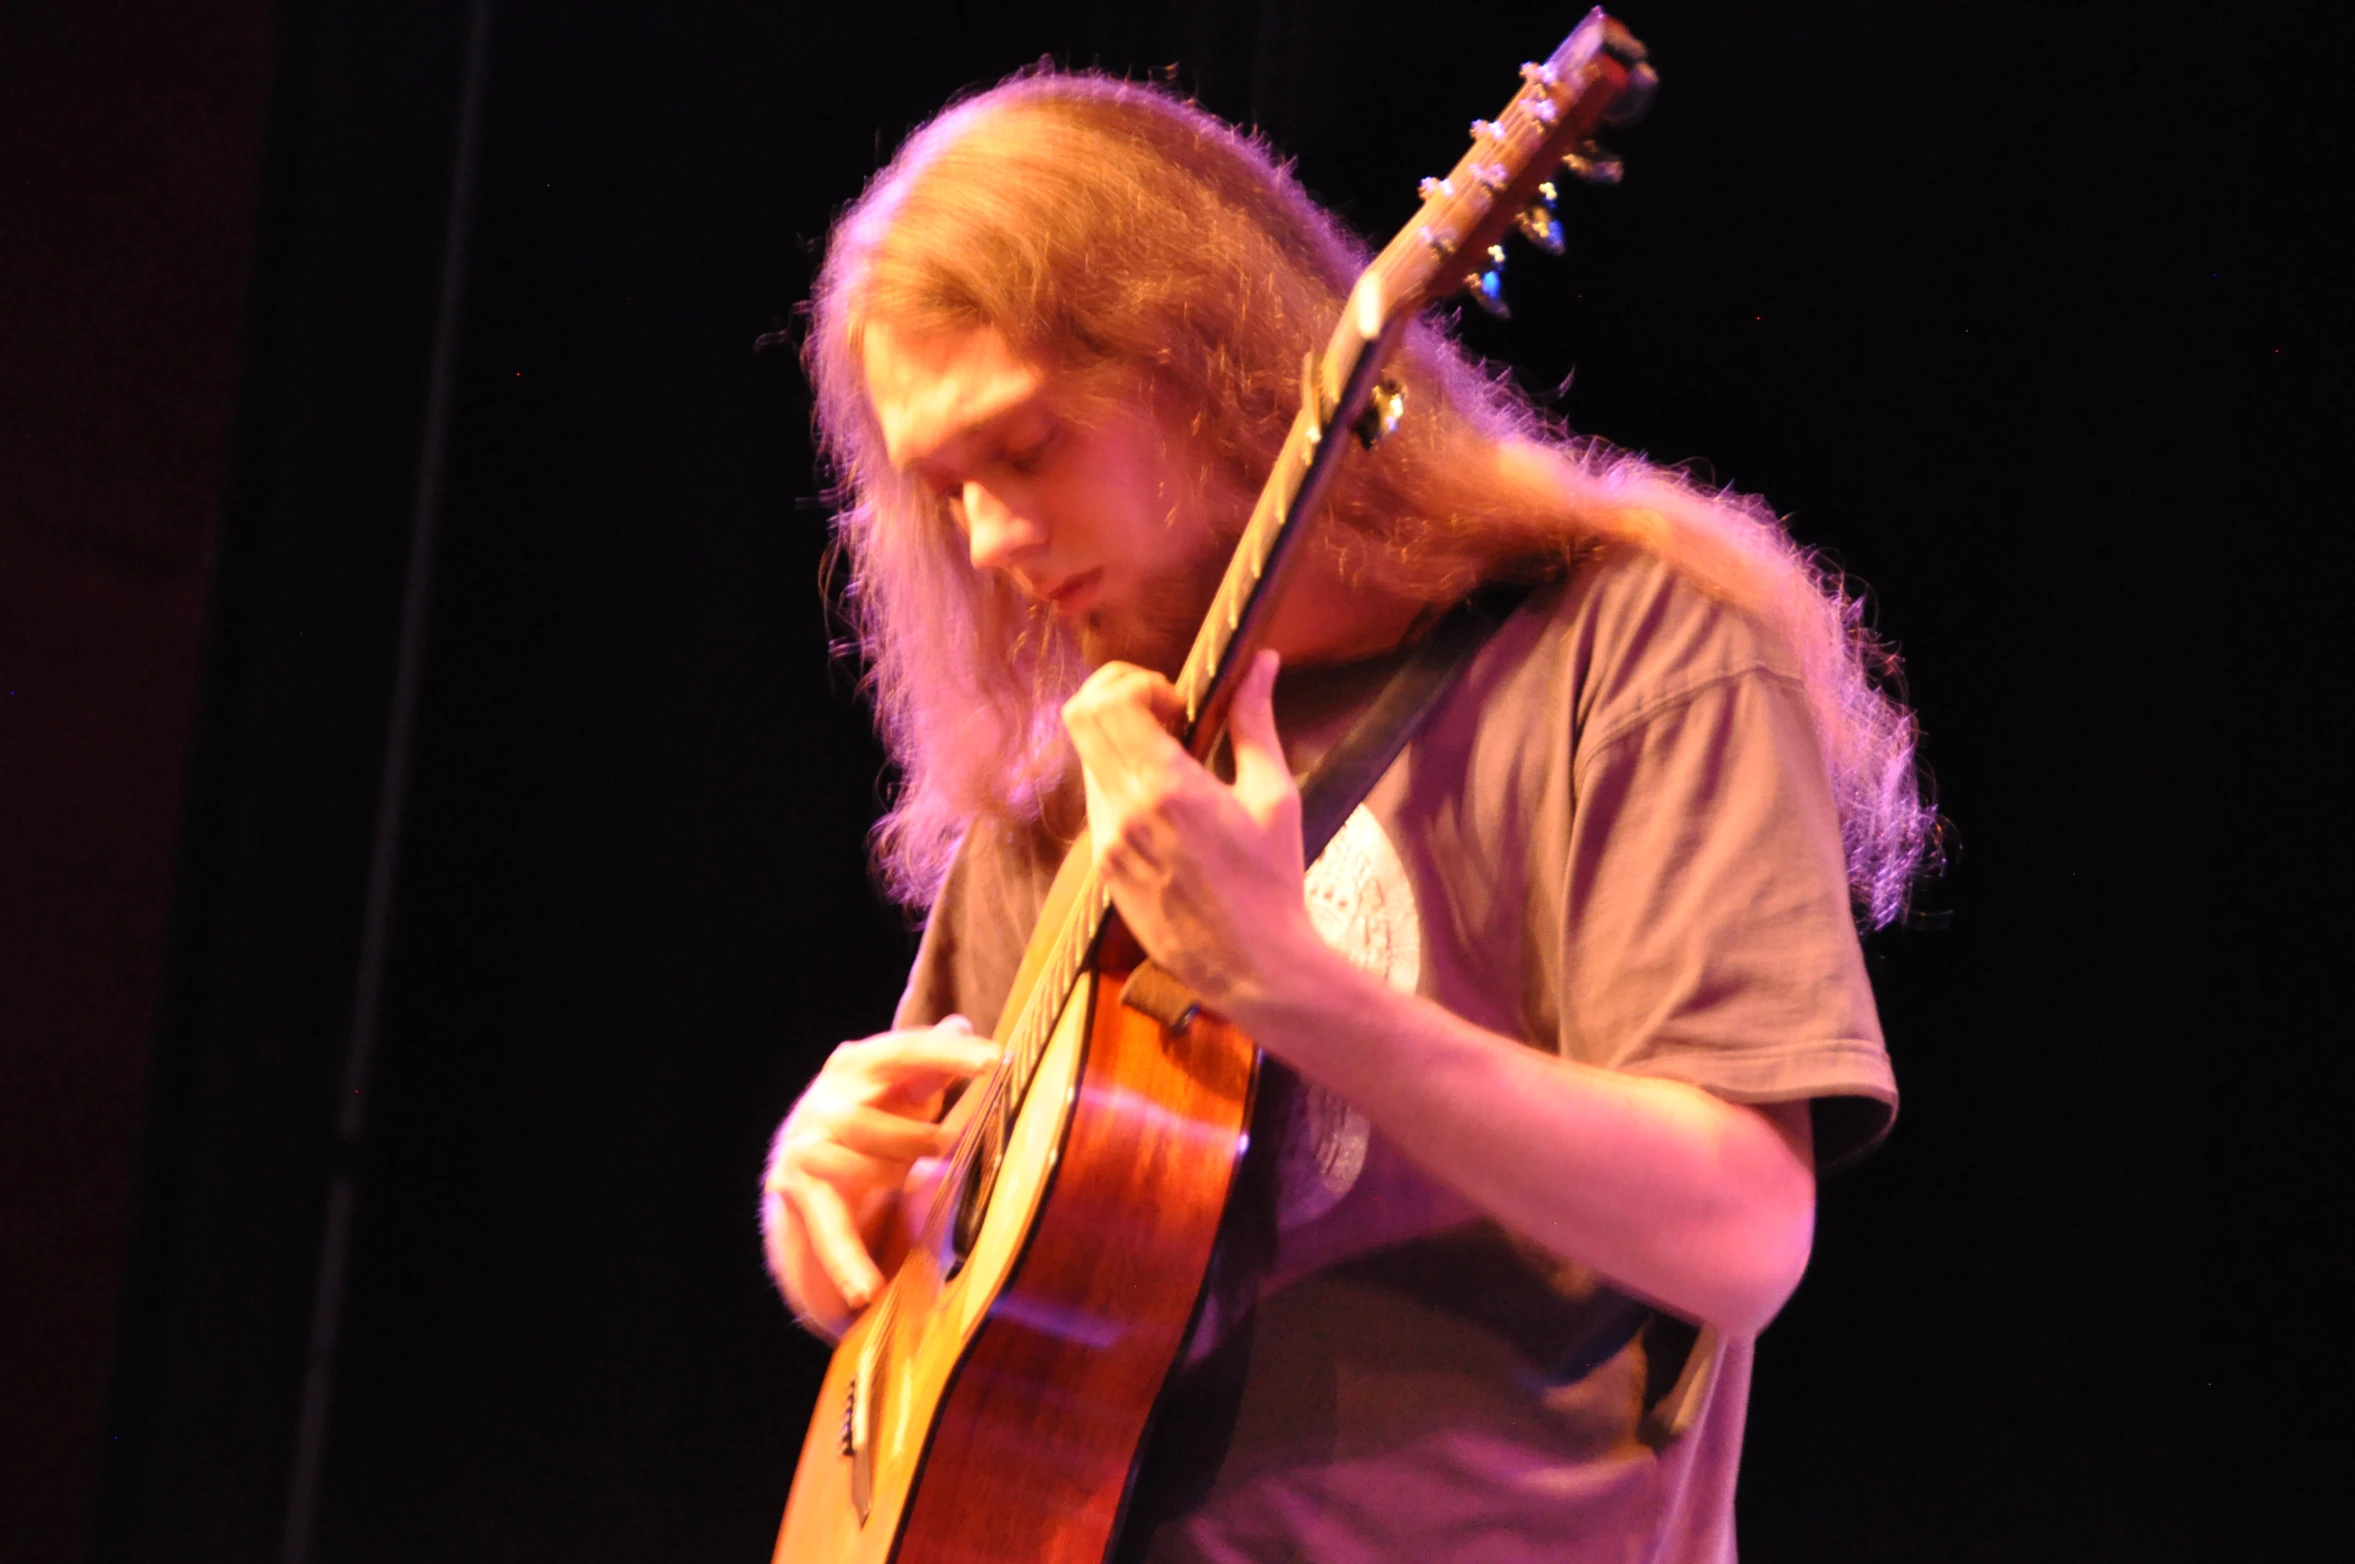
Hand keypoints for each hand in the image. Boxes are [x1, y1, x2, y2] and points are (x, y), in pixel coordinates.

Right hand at [762, 1016, 999, 1321]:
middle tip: (954, 1149)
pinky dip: (847, 1262)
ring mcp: (806, 1147)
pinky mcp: (797, 1194)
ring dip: (892, 1178)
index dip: (948, 1054)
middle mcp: (825, 1100)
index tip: (995, 1062)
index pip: (903, 1050)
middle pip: (866, 1116)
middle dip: (914, 1135)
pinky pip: (826, 1229)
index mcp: (857, 1064)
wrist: (805, 1167)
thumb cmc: (875, 1119)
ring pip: (851, 1166)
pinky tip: (866, 1290)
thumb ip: (932, 1061)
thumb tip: (961, 1024)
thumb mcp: (905, 1088)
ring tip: (924, 1187)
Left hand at [1060, 649, 1316, 1015]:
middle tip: (1167, 718)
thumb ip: (1255, 723)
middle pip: (1080, 718)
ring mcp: (1106, 843)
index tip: (1179, 704)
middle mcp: (1122, 812)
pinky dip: (1120, 782)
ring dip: (1119, 743)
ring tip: (1173, 763)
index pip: (1106, 702)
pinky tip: (1166, 805)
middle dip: (1119, 699)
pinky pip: (1096, 802)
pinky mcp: (1104, 869)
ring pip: (1086, 759)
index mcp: (1166, 788)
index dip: (1137, 683)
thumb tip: (1263, 663)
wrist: (1253, 968)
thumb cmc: (1272, 883)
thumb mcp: (1274, 796)